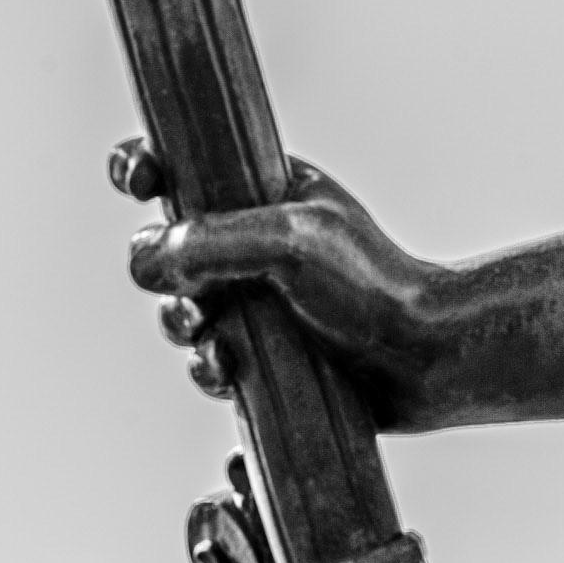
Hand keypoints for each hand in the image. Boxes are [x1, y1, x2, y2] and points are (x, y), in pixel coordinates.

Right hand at [122, 149, 448, 426]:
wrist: (424, 360)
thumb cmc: (371, 285)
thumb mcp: (289, 241)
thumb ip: (208, 241)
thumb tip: (145, 259)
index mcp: (263, 195)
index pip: (185, 167)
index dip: (148, 168)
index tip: (139, 178)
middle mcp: (255, 245)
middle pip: (167, 254)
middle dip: (168, 283)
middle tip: (198, 303)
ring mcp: (259, 300)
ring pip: (183, 315)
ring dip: (191, 338)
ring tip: (226, 354)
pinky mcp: (267, 354)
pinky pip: (210, 366)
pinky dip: (213, 376)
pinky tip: (236, 395)